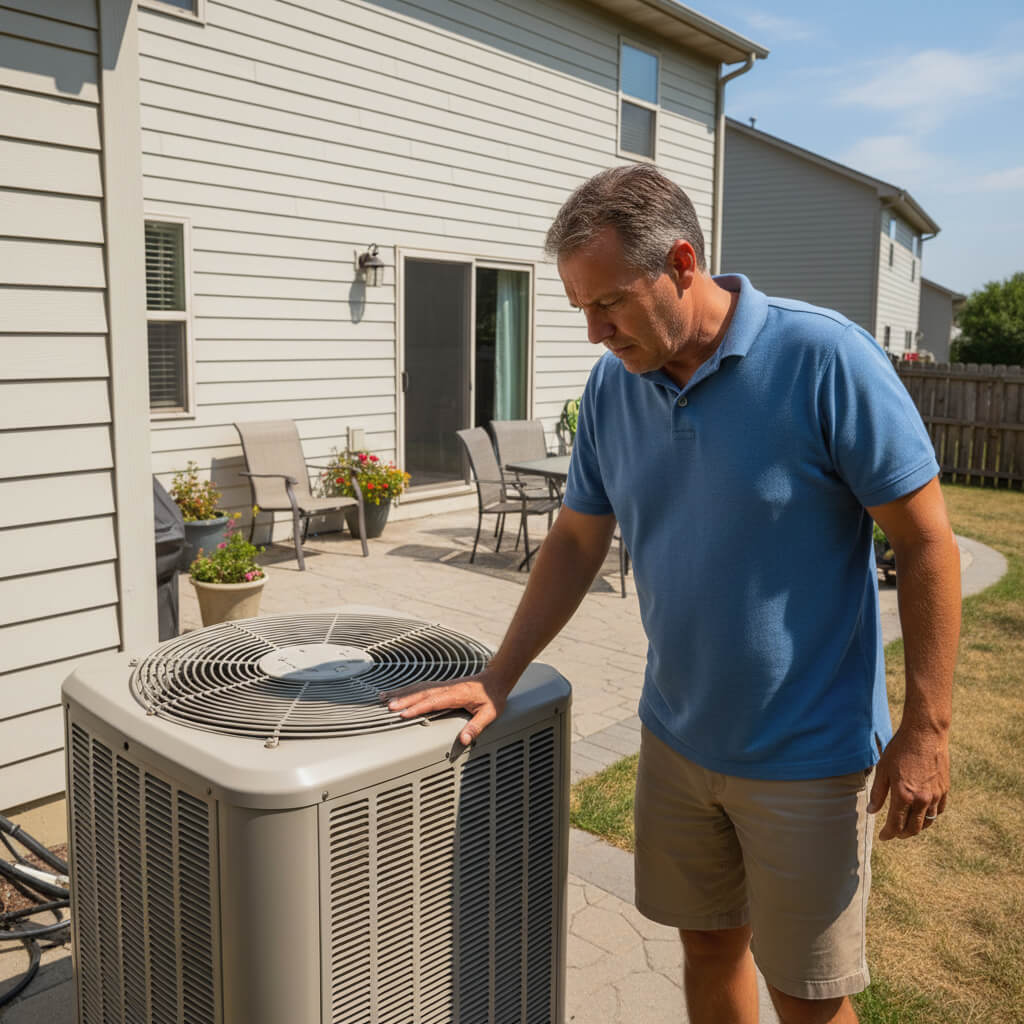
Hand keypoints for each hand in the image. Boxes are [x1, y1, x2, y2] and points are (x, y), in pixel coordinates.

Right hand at [383, 669, 511, 746]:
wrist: (496, 678)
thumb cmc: (492, 696)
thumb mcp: (490, 713)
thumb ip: (476, 726)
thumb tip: (464, 740)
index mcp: (457, 694)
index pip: (433, 701)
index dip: (418, 707)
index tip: (404, 714)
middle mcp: (447, 688)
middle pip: (422, 693)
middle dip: (404, 700)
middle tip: (389, 707)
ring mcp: (443, 686)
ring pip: (419, 688)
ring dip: (402, 693)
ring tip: (385, 698)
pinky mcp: (442, 686)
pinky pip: (422, 687)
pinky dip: (408, 690)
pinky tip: (398, 694)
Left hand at [868, 725, 949, 839]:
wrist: (925, 735)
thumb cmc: (900, 750)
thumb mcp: (883, 770)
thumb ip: (878, 793)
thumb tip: (871, 812)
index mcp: (903, 795)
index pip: (896, 824)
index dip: (888, 834)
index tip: (883, 837)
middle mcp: (921, 799)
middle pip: (913, 828)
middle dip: (902, 834)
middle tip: (895, 834)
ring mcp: (935, 795)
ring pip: (928, 822)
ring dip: (917, 828)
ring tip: (908, 827)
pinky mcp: (944, 789)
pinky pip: (938, 811)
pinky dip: (930, 816)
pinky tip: (923, 814)